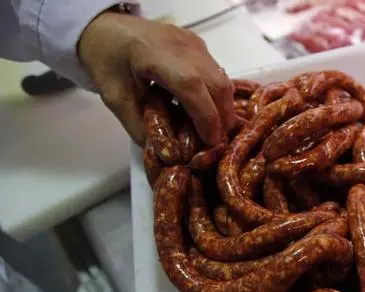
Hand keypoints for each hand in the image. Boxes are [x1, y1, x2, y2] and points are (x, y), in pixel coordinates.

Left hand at [78, 12, 235, 146]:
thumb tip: (165, 153)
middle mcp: (181, 45)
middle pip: (216, 83)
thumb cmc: (106, 61)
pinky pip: (217, 73)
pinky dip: (217, 96)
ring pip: (223, 79)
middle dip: (222, 117)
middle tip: (215, 142)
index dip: (205, 117)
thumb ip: (139, 127)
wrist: (106, 29)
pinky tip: (205, 109)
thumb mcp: (115, 98)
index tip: (210, 142)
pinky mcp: (199, 45)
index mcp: (153, 54)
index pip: (191, 85)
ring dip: (223, 108)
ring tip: (212, 129)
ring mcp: (193, 43)